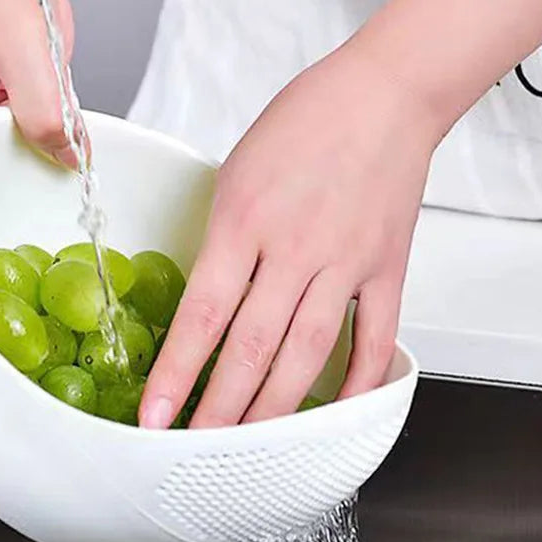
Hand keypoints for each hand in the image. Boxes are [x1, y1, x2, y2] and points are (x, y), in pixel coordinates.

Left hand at [139, 44, 435, 427]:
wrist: (383, 93)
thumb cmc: (304, 120)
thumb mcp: (236, 171)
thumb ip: (224, 240)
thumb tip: (211, 299)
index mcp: (245, 220)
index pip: (203, 315)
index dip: (176, 373)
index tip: (154, 414)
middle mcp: (294, 248)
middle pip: (252, 348)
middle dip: (220, 408)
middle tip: (196, 448)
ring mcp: (346, 262)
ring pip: (307, 353)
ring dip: (275, 408)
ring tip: (248, 445)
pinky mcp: (387, 267)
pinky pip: (375, 336)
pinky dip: (359, 380)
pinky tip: (337, 411)